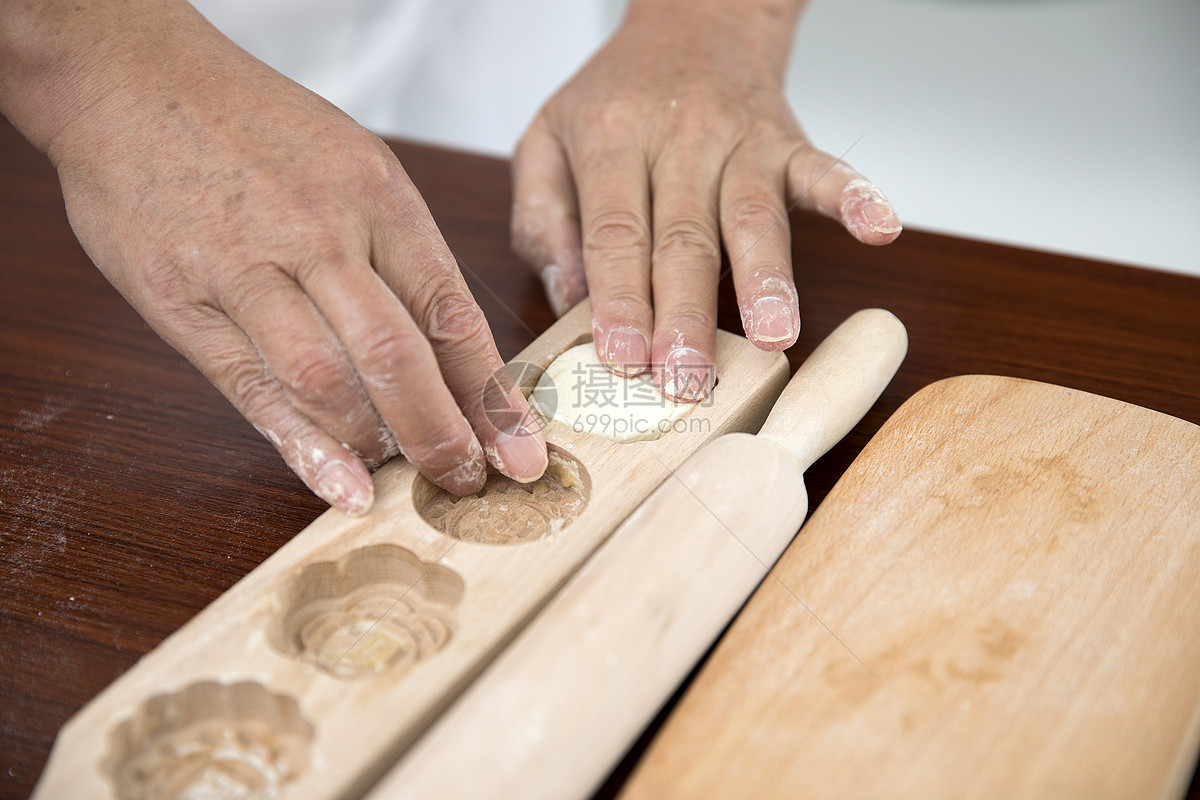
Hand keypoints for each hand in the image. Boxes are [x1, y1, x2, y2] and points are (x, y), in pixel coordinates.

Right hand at [34, 5, 546, 513]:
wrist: (131, 81)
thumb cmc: (256, 127)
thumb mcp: (355, 163)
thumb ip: (399, 252)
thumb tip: (448, 348)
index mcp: (377, 197)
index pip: (451, 312)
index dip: (491, 393)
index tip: (521, 449)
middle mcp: (321, 235)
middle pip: (399, 356)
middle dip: (444, 434)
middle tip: (470, 480)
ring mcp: (248, 270)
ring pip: (329, 380)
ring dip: (378, 444)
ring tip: (407, 480)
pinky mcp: (185, 303)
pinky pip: (253, 388)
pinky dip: (302, 446)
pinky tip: (339, 485)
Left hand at [511, 0, 900, 399]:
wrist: (692, 20)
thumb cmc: (618, 97)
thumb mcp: (547, 138)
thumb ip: (542, 217)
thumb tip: (567, 296)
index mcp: (612, 142)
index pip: (615, 234)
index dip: (619, 299)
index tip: (622, 358)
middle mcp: (679, 141)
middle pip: (683, 239)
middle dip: (686, 314)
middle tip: (686, 378)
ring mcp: (740, 142)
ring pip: (753, 217)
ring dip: (765, 279)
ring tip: (773, 337)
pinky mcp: (789, 142)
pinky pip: (825, 170)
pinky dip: (856, 196)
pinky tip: (880, 229)